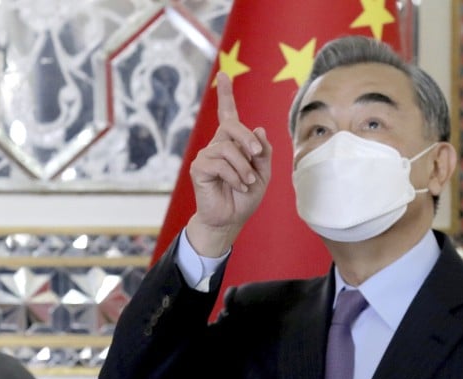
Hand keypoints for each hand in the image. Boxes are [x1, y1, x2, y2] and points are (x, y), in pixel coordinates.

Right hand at [186, 71, 272, 255]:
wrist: (231, 219)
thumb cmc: (245, 196)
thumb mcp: (263, 173)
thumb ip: (263, 151)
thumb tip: (258, 128)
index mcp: (232, 143)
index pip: (228, 115)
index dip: (226, 95)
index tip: (224, 75)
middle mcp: (217, 145)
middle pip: (232, 126)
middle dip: (248, 139)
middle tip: (256, 155)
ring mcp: (206, 155)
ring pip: (228, 148)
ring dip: (244, 167)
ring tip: (247, 182)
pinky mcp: (199, 168)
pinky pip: (219, 163)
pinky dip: (235, 176)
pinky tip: (238, 186)